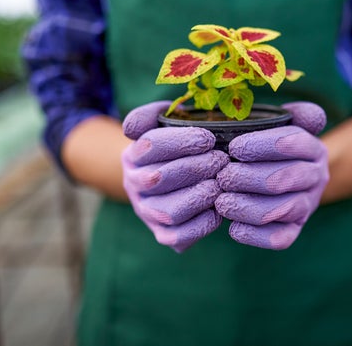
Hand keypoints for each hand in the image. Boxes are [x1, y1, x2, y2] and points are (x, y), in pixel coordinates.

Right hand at [122, 101, 228, 252]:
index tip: (208, 139)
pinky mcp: (162, 234)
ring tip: (220, 184)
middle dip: (195, 167)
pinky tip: (218, 207)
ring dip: (199, 196)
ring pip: (169, 212)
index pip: (150, 145)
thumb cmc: (174, 144)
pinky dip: (203, 223)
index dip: (182, 141)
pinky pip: (179, 237)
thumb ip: (149, 114)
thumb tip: (131, 128)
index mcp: (133, 155)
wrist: (167, 174)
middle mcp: (134, 186)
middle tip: (221, 160)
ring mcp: (147, 212)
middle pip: (159, 179)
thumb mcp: (161, 120)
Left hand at [215, 102, 328, 249]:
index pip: (293, 142)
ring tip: (222, 202)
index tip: (233, 147)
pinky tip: (233, 227)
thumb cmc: (269, 146)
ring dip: (248, 206)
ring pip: (282, 209)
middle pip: (284, 178)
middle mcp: (316, 177)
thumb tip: (297, 110)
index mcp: (312, 147)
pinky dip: (255, 235)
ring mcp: (307, 205)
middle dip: (248, 178)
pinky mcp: (295, 230)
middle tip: (222, 176)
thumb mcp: (278, 122)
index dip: (262, 145)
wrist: (285, 178)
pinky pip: (281, 238)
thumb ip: (287, 112)